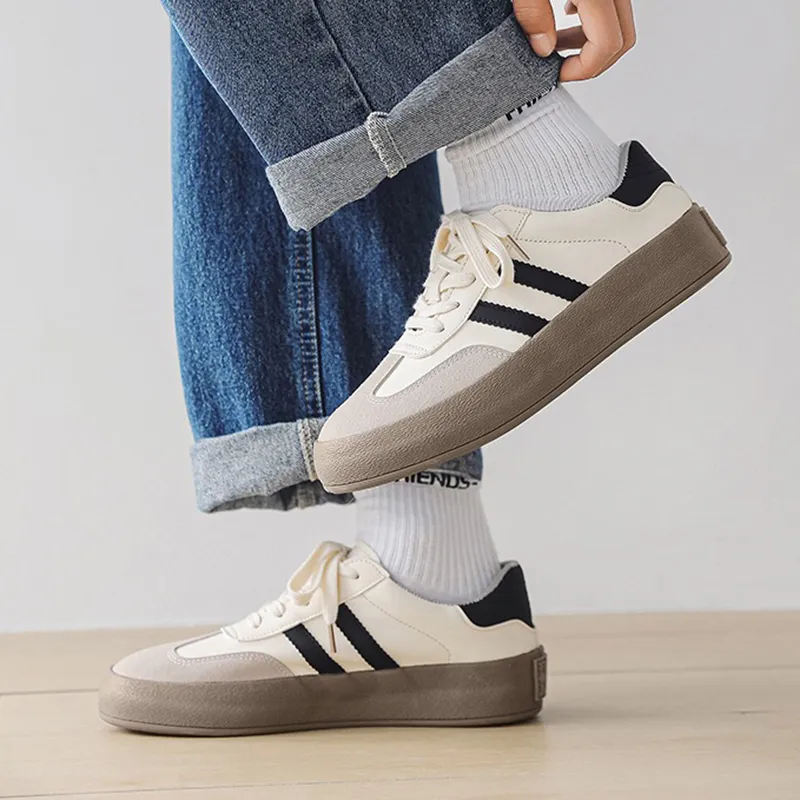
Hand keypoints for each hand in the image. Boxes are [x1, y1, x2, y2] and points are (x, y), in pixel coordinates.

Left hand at [513, 0, 636, 81]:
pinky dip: (592, 19)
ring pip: (619, 22)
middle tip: (560, 65)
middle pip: (621, 38)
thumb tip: (543, 48)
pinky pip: (611, 6)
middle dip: (590, 61)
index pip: (606, 44)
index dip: (582, 69)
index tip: (558, 74)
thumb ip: (532, 13)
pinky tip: (567, 14)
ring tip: (556, 43)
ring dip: (591, 41)